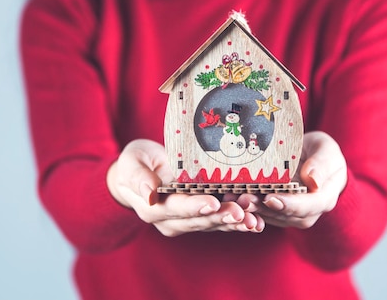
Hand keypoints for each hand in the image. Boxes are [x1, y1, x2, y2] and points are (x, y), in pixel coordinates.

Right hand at [107, 139, 263, 236]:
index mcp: (152, 207)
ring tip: (253, 219)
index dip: (194, 206)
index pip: (175, 208)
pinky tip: (256, 221)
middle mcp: (170, 220)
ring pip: (213, 224)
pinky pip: (220, 221)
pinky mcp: (201, 216)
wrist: (139, 172)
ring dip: (234, 222)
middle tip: (241, 212)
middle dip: (220, 217)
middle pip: (198, 220)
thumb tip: (148, 191)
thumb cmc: (135, 162)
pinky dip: (238, 222)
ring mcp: (187, 220)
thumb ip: (137, 176)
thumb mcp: (131, 162)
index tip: (212, 203)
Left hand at [228, 131, 346, 228]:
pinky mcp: (277, 211)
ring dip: (252, 208)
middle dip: (263, 207)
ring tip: (233, 198)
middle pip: (285, 214)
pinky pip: (263, 212)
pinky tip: (231, 197)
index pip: (308, 206)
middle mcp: (309, 211)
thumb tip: (314, 181)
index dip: (289, 204)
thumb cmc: (322, 151)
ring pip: (271, 215)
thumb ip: (322, 164)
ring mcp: (292, 214)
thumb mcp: (326, 149)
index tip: (270, 198)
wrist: (313, 158)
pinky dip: (248, 206)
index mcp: (325, 197)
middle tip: (243, 199)